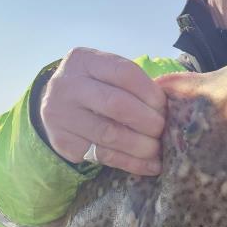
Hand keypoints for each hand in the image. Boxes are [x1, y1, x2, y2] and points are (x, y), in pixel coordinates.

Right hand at [39, 47, 165, 174]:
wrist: (56, 107)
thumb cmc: (94, 88)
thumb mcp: (105, 74)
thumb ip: (132, 83)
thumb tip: (171, 106)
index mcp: (83, 61)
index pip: (124, 73)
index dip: (150, 92)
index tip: (164, 106)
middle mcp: (67, 86)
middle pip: (117, 104)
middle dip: (147, 120)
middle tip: (162, 129)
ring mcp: (61, 116)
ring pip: (110, 134)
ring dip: (141, 146)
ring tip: (158, 149)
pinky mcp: (63, 143)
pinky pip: (104, 156)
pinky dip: (132, 163)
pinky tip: (150, 165)